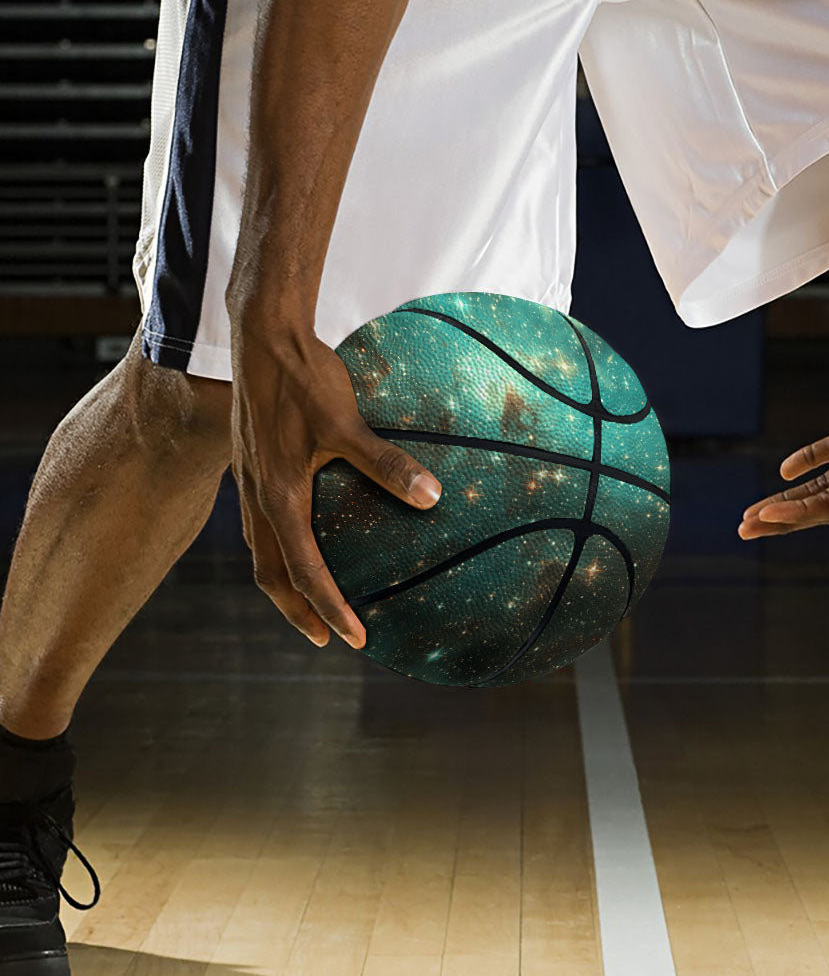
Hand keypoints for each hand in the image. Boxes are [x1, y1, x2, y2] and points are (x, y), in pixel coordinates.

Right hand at [230, 324, 440, 647]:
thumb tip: (432, 496)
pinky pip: (261, 526)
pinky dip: (280, 549)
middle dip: (299, 612)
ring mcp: (250, 483)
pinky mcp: (253, 466)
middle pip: (272, 576)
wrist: (261, 335)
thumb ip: (385, 462)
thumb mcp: (346, 421)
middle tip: (330, 639)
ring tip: (312, 604)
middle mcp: (257, 497)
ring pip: (262, 552)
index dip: (330, 608)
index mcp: (279, 495)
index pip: (304, 571)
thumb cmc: (304, 378)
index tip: (355, 640)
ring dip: (286, 585)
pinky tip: (303, 540)